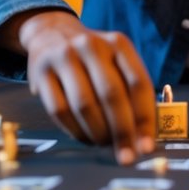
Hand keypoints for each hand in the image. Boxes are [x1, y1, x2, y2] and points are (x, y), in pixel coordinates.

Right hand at [14, 10, 155, 163]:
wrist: (52, 33)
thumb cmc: (94, 57)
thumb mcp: (116, 59)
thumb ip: (131, 90)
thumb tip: (145, 135)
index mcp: (118, 43)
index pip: (138, 83)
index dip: (145, 118)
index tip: (147, 146)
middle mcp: (92, 46)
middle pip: (112, 95)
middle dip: (122, 131)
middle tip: (127, 156)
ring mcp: (64, 57)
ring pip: (84, 104)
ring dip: (98, 133)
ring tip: (105, 145)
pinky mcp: (41, 72)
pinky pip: (59, 110)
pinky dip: (75, 130)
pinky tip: (85, 138)